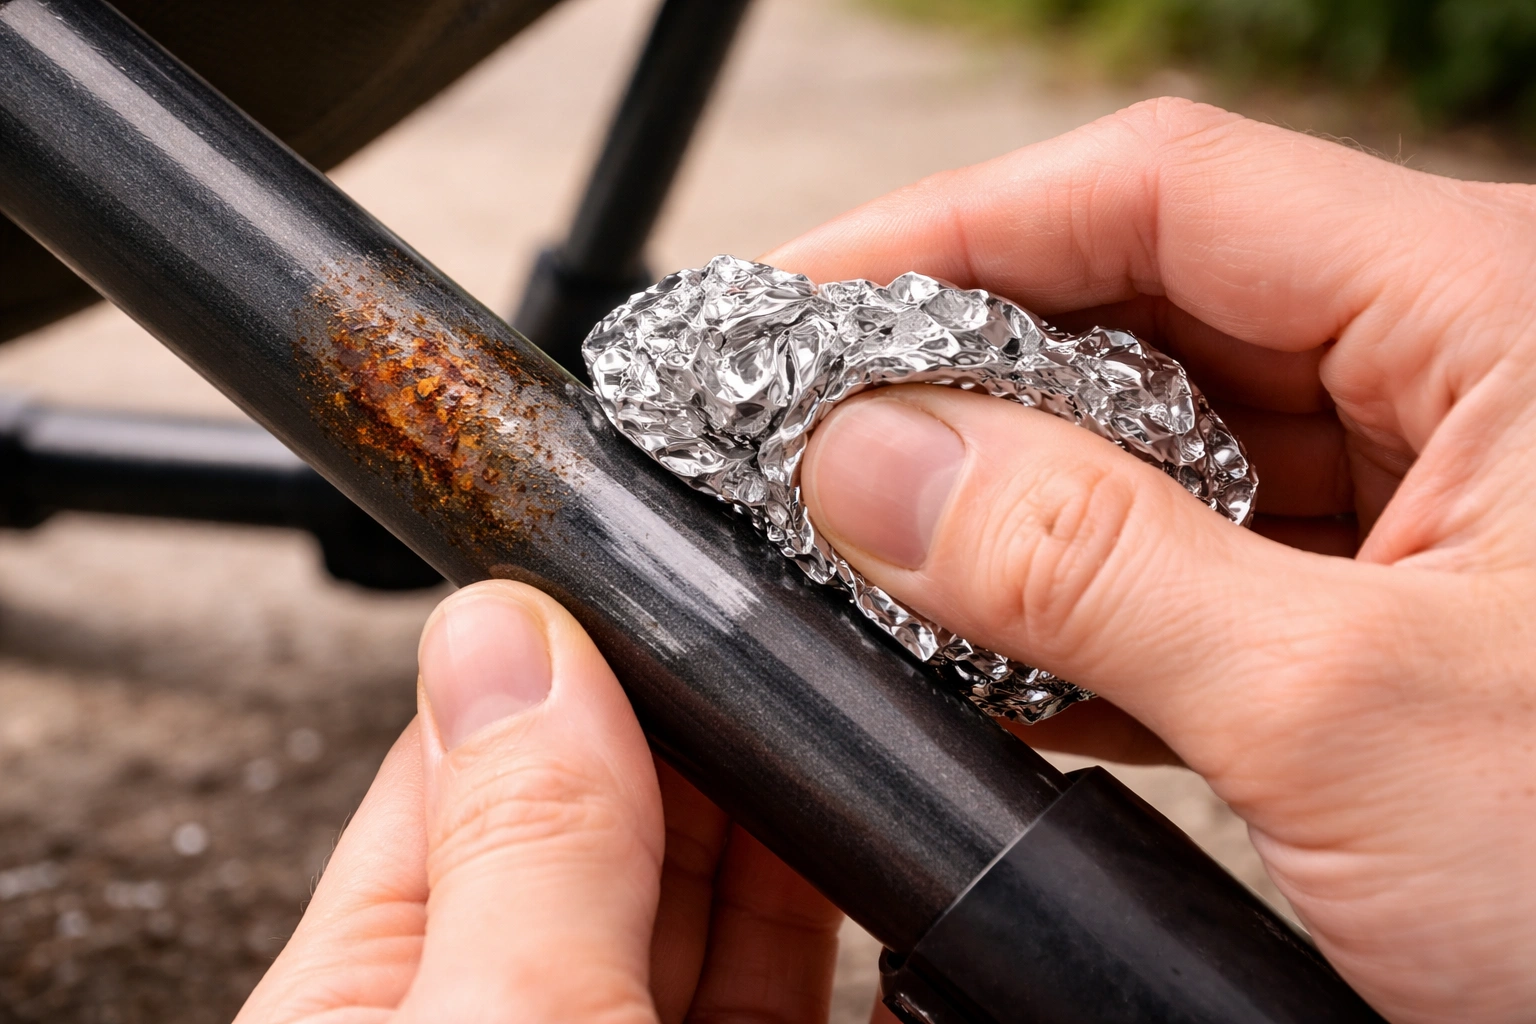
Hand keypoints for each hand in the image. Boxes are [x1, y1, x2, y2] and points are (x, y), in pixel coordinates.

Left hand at [234, 581, 844, 1023]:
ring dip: (788, 797)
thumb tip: (514, 640)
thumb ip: (521, 850)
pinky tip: (884, 837)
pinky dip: (849, 896)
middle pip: (608, 818)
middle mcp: (508, 1020)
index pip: (460, 768)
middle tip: (782, 621)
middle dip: (696, 716)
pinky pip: (800, 968)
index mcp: (372, 1008)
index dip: (560, 659)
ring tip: (846, 704)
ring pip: (720, 895)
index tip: (655, 575)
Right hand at [765, 98, 1535, 1022]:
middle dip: (965, 375)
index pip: (1163, 195)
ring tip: (873, 549)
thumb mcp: (1350, 713)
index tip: (798, 297)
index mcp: (1504, 317)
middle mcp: (1466, 381)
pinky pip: (1201, 561)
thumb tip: (870, 464)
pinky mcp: (1395, 614)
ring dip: (1012, 504)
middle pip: (1148, 306)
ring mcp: (1429, 503)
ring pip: (1163, 444)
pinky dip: (1082, 607)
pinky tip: (987, 651)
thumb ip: (1089, 571)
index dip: (954, 230)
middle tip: (811, 439)